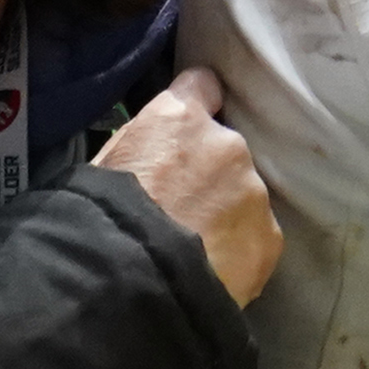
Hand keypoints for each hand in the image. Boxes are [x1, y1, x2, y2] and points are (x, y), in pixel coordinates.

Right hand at [91, 68, 280, 304]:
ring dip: (225, 214)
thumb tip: (152, 155)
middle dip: (209, 174)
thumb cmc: (99, 218)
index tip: (187, 129)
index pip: (201, 86)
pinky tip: (212, 271)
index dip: (194, 107)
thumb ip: (143, 147)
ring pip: (244, 197)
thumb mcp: (107, 164)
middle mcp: (227, 145)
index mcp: (180, 118)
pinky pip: (256, 238)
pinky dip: (238, 251)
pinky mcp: (269, 238)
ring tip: (196, 248)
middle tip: (182, 209)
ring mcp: (254, 192)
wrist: (128, 283)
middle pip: (225, 152)